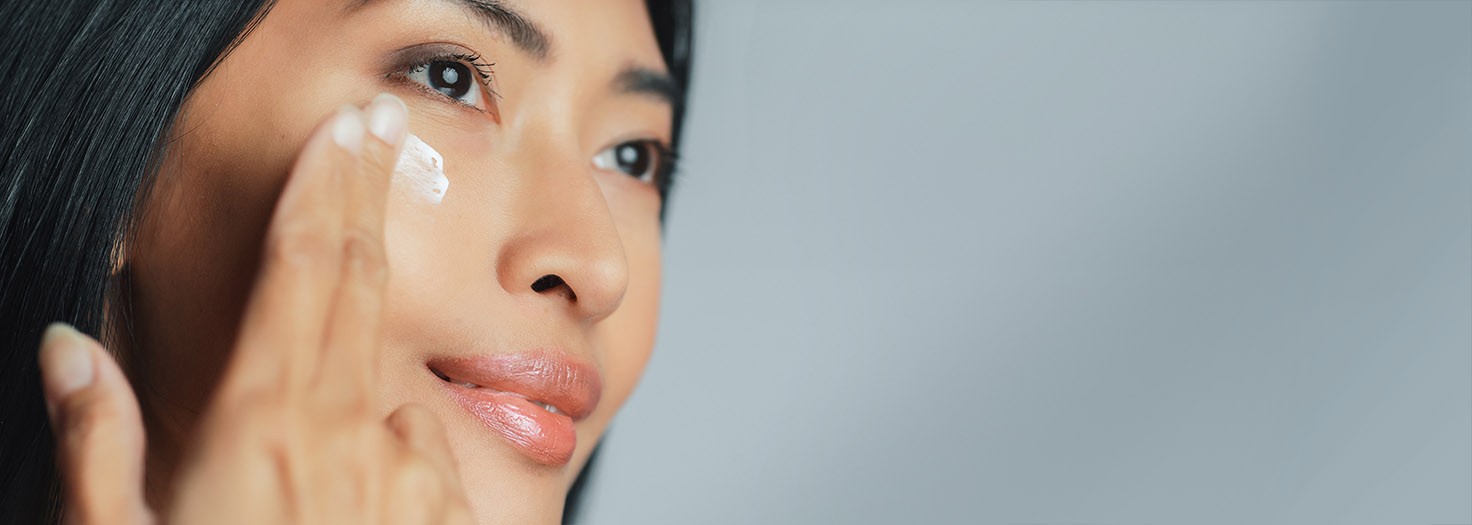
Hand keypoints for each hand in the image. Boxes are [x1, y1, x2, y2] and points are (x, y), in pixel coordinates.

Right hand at [37, 93, 473, 523]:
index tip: (345, 130)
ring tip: (314, 452)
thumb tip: (68, 351)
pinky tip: (353, 508)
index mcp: (262, 425)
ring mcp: (406, 474)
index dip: (323, 188)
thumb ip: (100, 442)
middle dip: (364, 197)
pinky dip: (390, 456)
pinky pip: (421, 450)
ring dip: (357, 377)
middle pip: (358, 282)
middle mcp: (346, 436)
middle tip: (380, 132)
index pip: (301, 269)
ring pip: (386, 384)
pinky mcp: (448, 514)